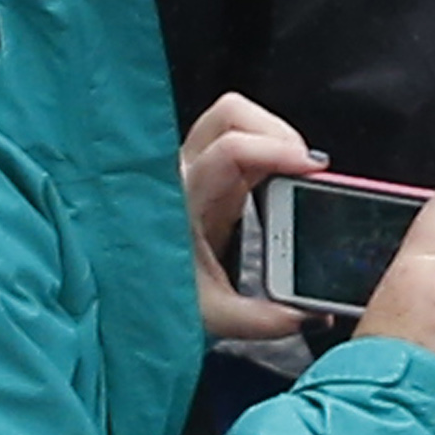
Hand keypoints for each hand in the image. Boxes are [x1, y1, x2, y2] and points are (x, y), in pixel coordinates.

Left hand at [179, 94, 320, 344]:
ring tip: (297, 170)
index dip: (277, 148)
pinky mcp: (205, 175)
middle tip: (304, 166)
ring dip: (272, 136)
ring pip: (233, 122)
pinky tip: (281, 178)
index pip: (232, 148)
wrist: (122, 298)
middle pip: (231, 115)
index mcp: (184, 200)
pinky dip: (265, 149)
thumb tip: (307, 315)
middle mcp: (184, 174)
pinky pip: (237, 142)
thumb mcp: (211, 315)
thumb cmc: (155, 299)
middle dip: (277, 131)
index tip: (312, 167)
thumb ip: (263, 319)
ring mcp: (193, 169)